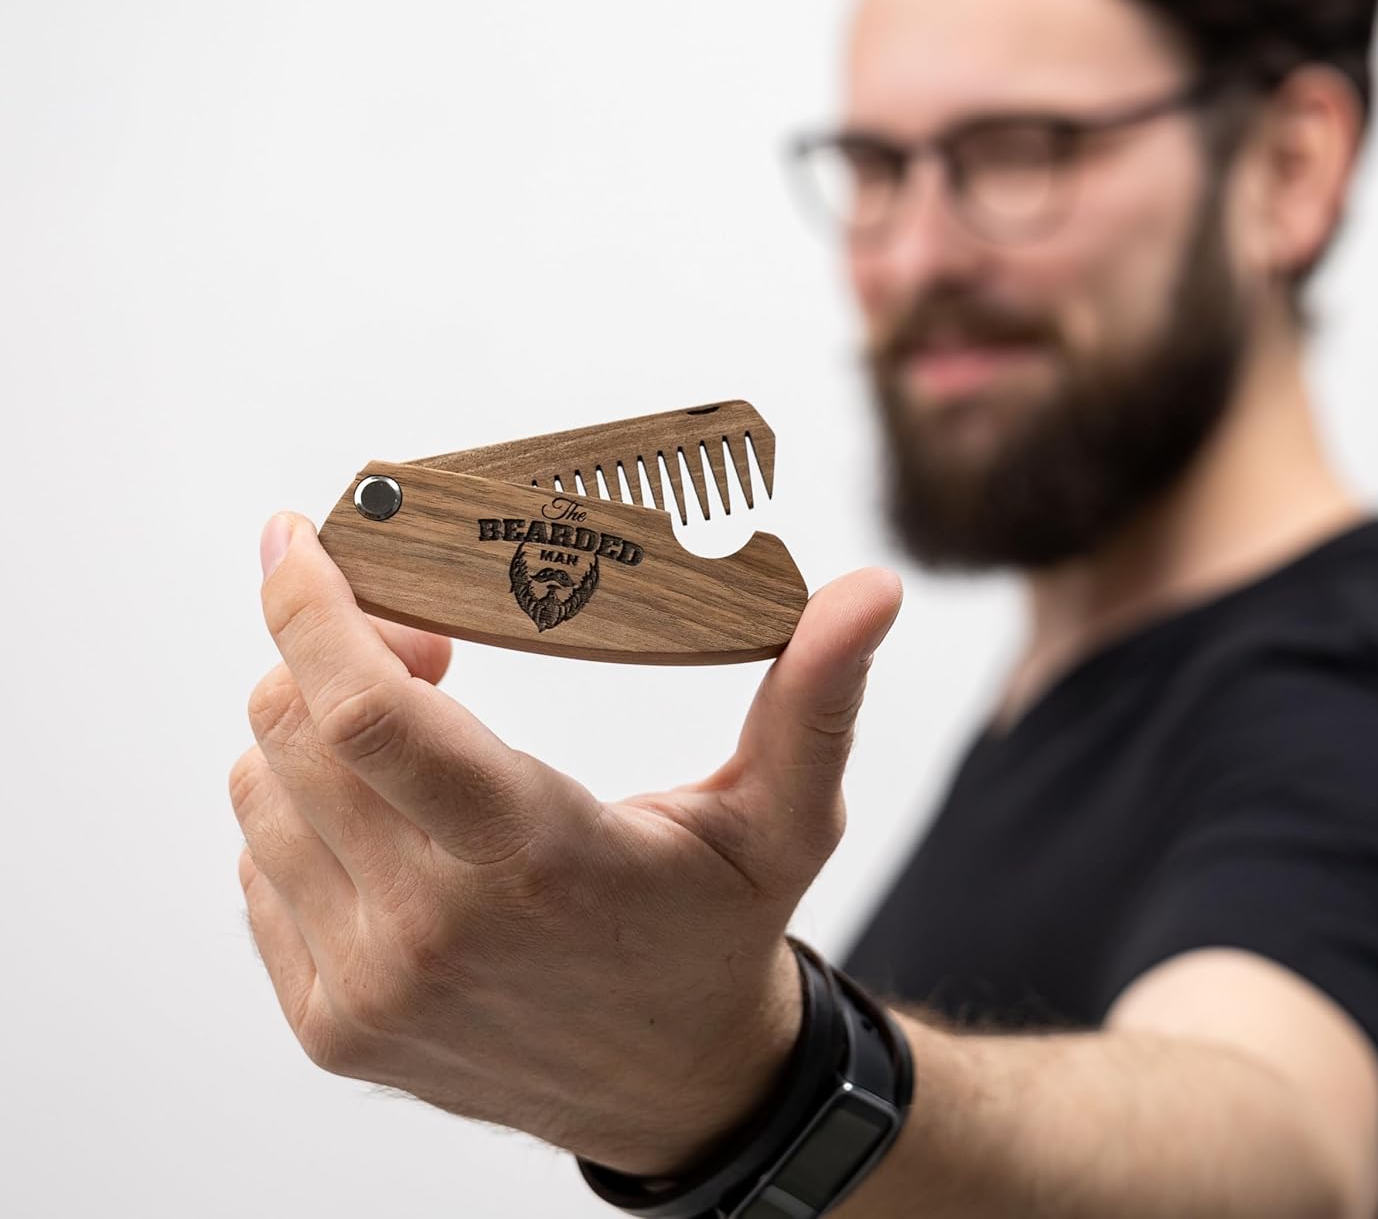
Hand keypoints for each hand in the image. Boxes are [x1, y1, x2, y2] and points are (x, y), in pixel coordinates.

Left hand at [230, 512, 900, 1172]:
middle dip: (324, 646)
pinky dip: (301, 809)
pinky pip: (257, 871)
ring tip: (409, 721)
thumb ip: (820, 694)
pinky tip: (382, 808)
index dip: (313, 609)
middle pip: (295, 735)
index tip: (296, 535)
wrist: (677, 1088)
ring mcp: (368, 990)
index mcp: (533, 858)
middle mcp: (428, 932)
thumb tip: (873, 586)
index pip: (369, 715)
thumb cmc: (723, 930)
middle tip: (416, 629)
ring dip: (310, 727)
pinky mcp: (332, 1026)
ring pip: (261, 794)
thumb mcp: (787, 813)